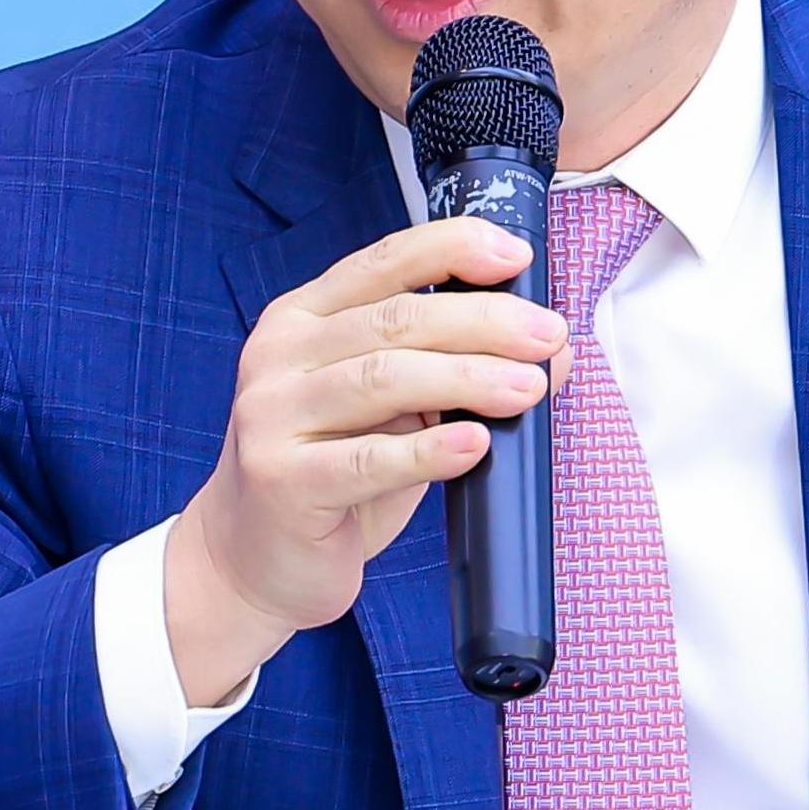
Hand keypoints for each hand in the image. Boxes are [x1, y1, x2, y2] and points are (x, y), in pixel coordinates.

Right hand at [165, 217, 572, 696]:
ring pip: (383, 378)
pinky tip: (475, 445)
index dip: (453, 248)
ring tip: (528, 388)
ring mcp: (272, 416)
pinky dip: (429, 450)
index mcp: (304, 318)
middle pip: (394, 319)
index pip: (383, 262)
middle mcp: (279, 355)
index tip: (518, 257)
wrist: (251, 561)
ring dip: (468, 378)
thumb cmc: (331, 476)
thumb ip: (457, 370)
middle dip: (483, 321)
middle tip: (546, 335)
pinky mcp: (281, 481)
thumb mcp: (395, 412)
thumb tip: (556, 351)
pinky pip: (366, 460)